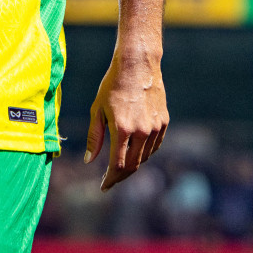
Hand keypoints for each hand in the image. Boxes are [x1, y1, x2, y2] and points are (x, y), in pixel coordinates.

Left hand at [86, 51, 167, 190]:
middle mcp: (141, 131)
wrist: (138, 65)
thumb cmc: (112, 85)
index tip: (103, 187)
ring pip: (144, 157)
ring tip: (120, 167)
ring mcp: (155, 128)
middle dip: (120, 176)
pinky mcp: (163, 122)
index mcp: (122, 129)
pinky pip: (154, 146)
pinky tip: (135, 153)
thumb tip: (89, 161)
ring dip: (132, 165)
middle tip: (110, 180)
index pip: (117, 165)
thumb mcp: (97, 109)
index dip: (110, 179)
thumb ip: (94, 137)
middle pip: (132, 165)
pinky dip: (144, 154)